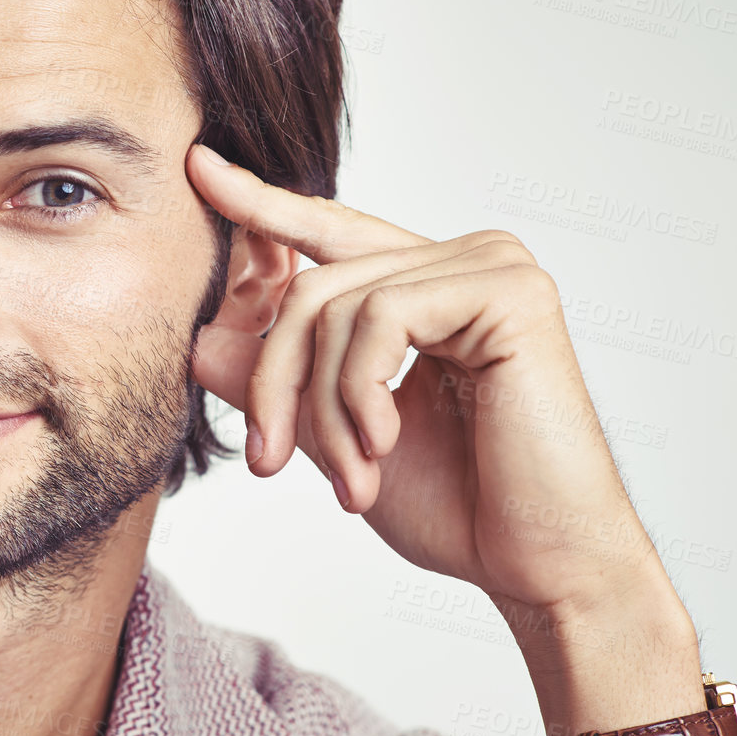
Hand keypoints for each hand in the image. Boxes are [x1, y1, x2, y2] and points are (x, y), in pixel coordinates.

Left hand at [185, 143, 666, 624]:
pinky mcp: (508, 291)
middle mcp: (461, 260)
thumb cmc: (458, 505)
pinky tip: (384, 443)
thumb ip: (275, 382)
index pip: (328, 232)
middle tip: (267, 462)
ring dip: (323, 409)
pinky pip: (383, 316)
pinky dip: (361, 391)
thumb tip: (198, 339)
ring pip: (337, 306)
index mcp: (426, 285)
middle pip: (312, 288)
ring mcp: (490, 266)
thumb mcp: (334, 437)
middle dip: (275, 383)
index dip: (261, 205)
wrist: (538, 565)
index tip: (199, 170)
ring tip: (351, 480)